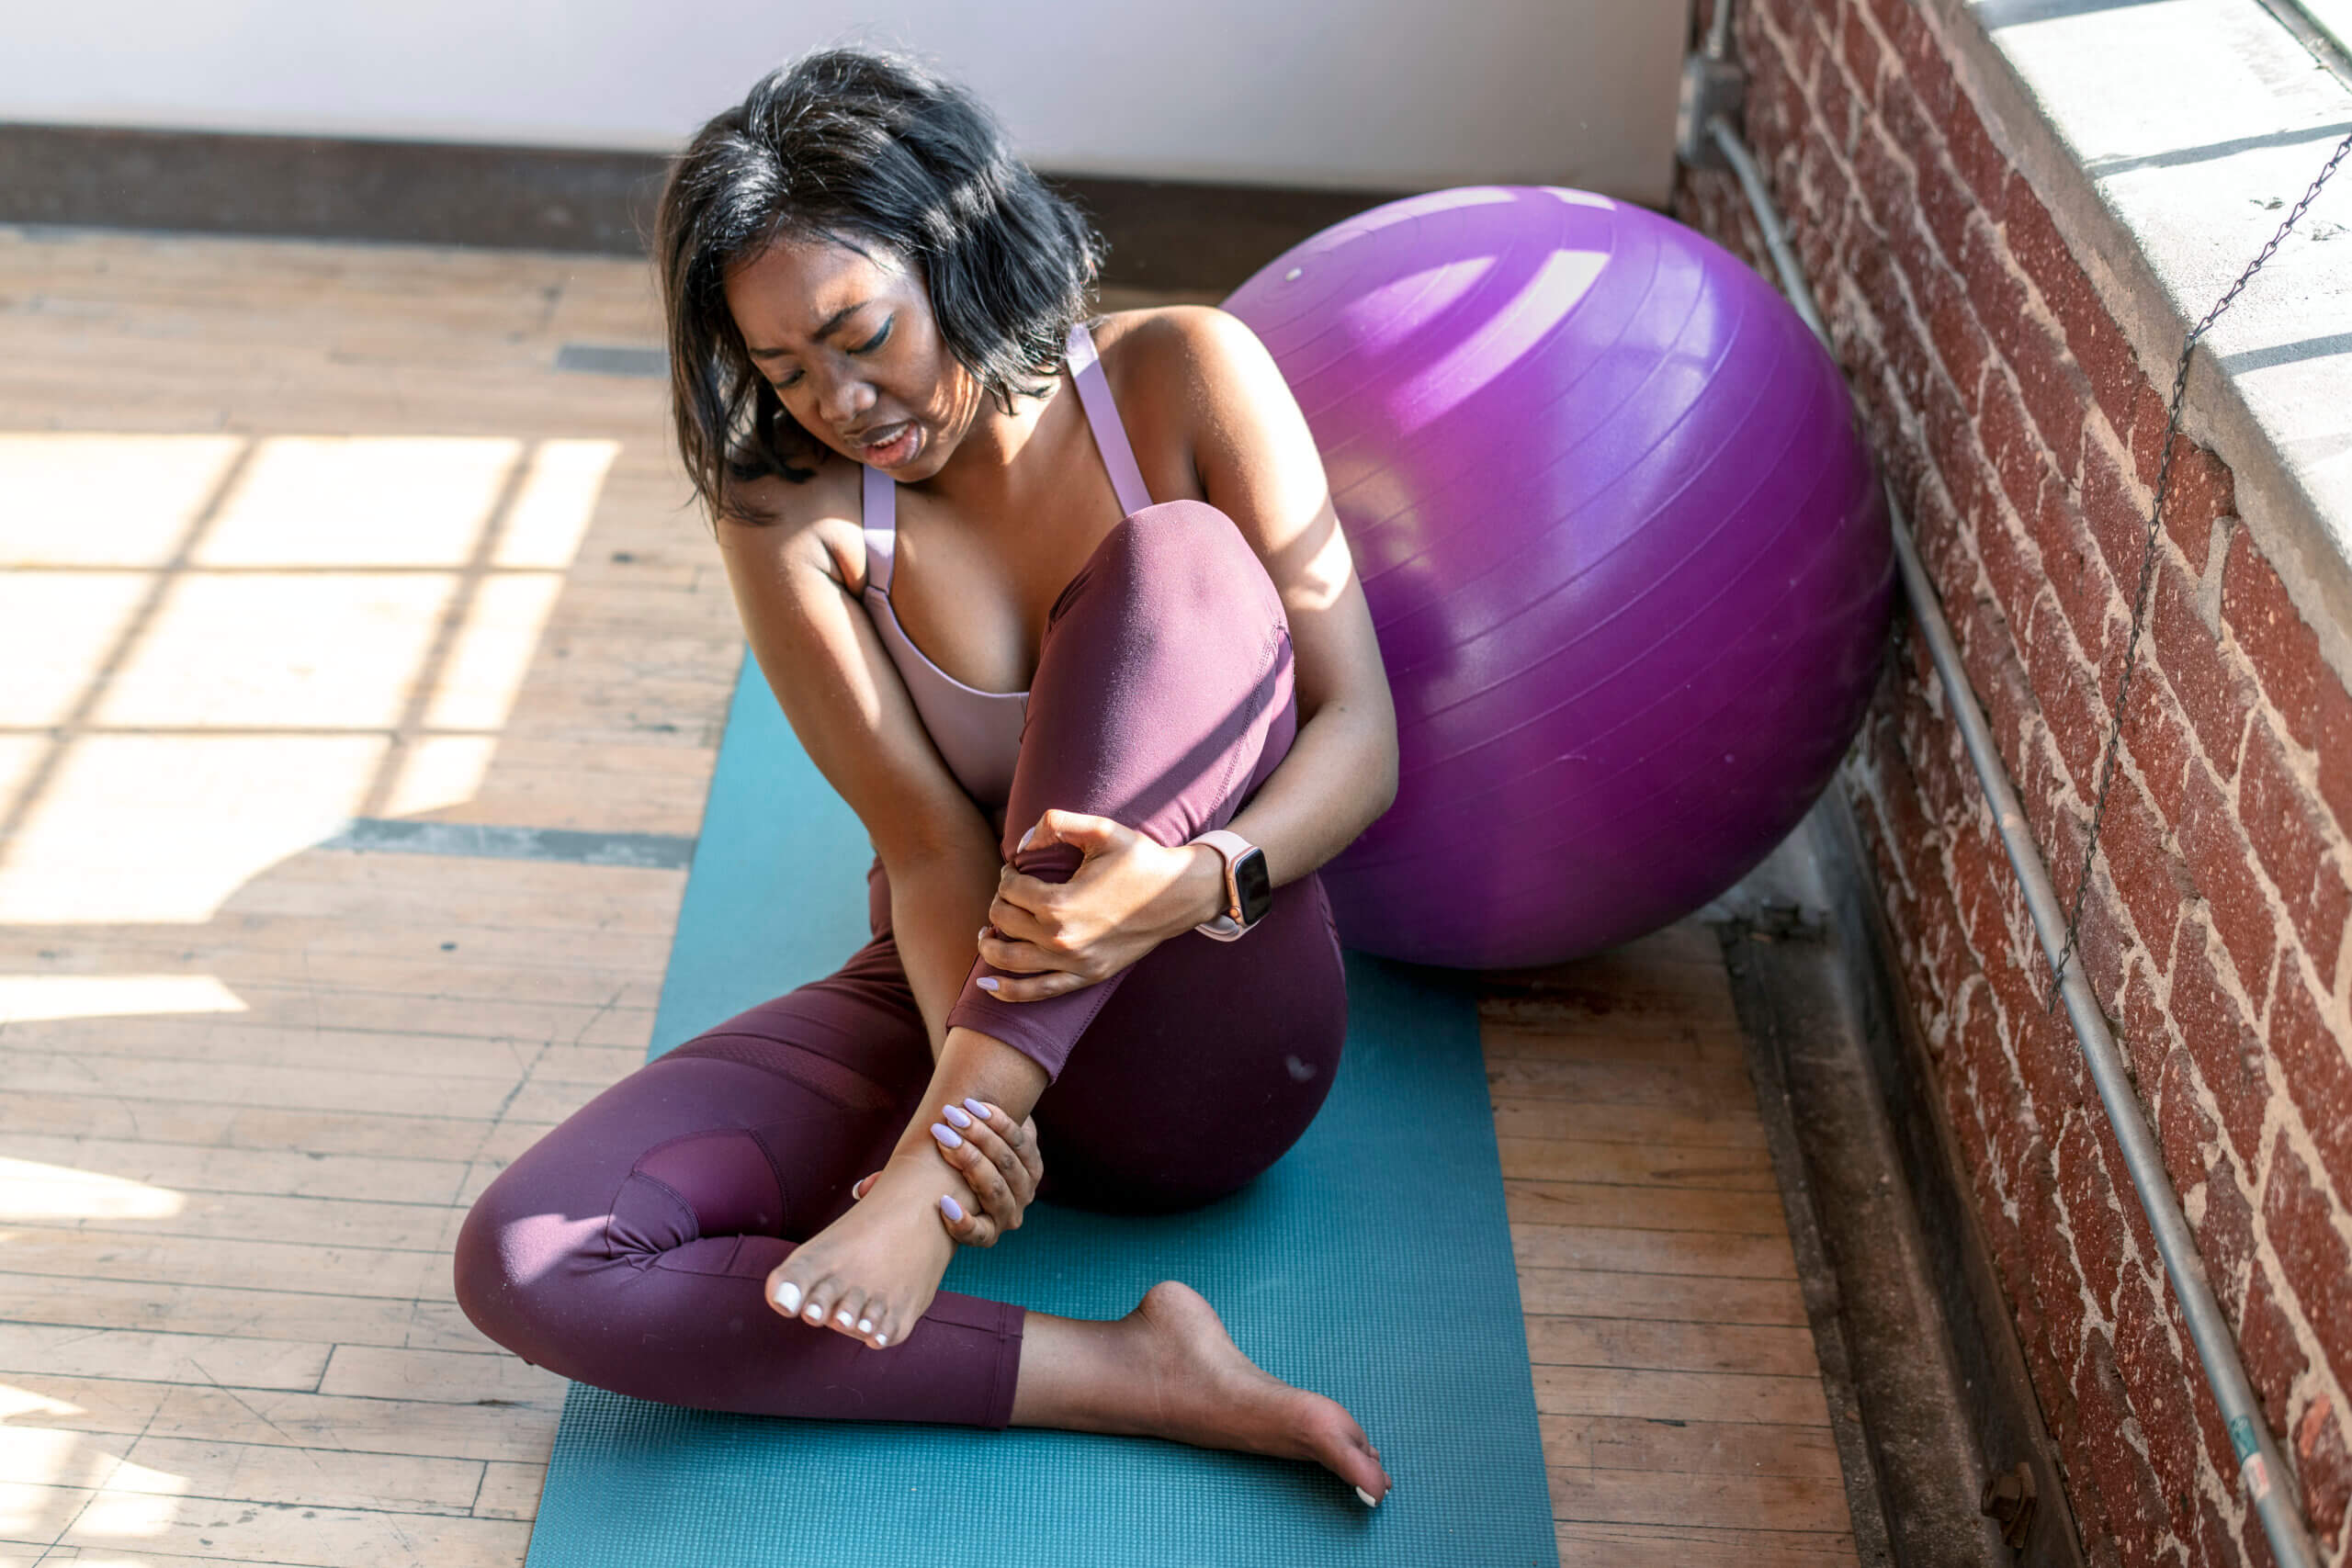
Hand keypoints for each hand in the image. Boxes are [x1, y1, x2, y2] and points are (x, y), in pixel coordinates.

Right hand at [849, 1100, 1043, 1246]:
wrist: (979, 1143)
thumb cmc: (942, 1173)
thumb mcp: (923, 1183)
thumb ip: (896, 1186)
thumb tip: (862, 1190)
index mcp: (985, 1230)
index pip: (981, 1235)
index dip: (965, 1224)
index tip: (942, 1203)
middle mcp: (1009, 1213)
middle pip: (996, 1190)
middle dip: (968, 1161)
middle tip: (940, 1134)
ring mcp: (1026, 1186)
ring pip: (1009, 1162)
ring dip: (981, 1136)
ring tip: (953, 1115)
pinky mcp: (1033, 1159)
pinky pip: (1021, 1140)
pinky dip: (998, 1122)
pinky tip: (974, 1106)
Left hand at [974, 809, 1224, 1001]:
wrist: (1179, 895)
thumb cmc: (1140, 859)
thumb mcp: (1101, 829)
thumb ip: (1055, 822)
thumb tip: (1019, 845)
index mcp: (1060, 903)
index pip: (1010, 890)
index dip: (1007, 875)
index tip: (1016, 869)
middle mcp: (1061, 938)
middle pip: (1004, 922)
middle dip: (999, 903)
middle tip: (1010, 893)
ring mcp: (1073, 963)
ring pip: (1010, 961)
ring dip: (989, 946)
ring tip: (986, 934)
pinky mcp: (1086, 977)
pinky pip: (1037, 992)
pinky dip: (1008, 991)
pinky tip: (987, 984)